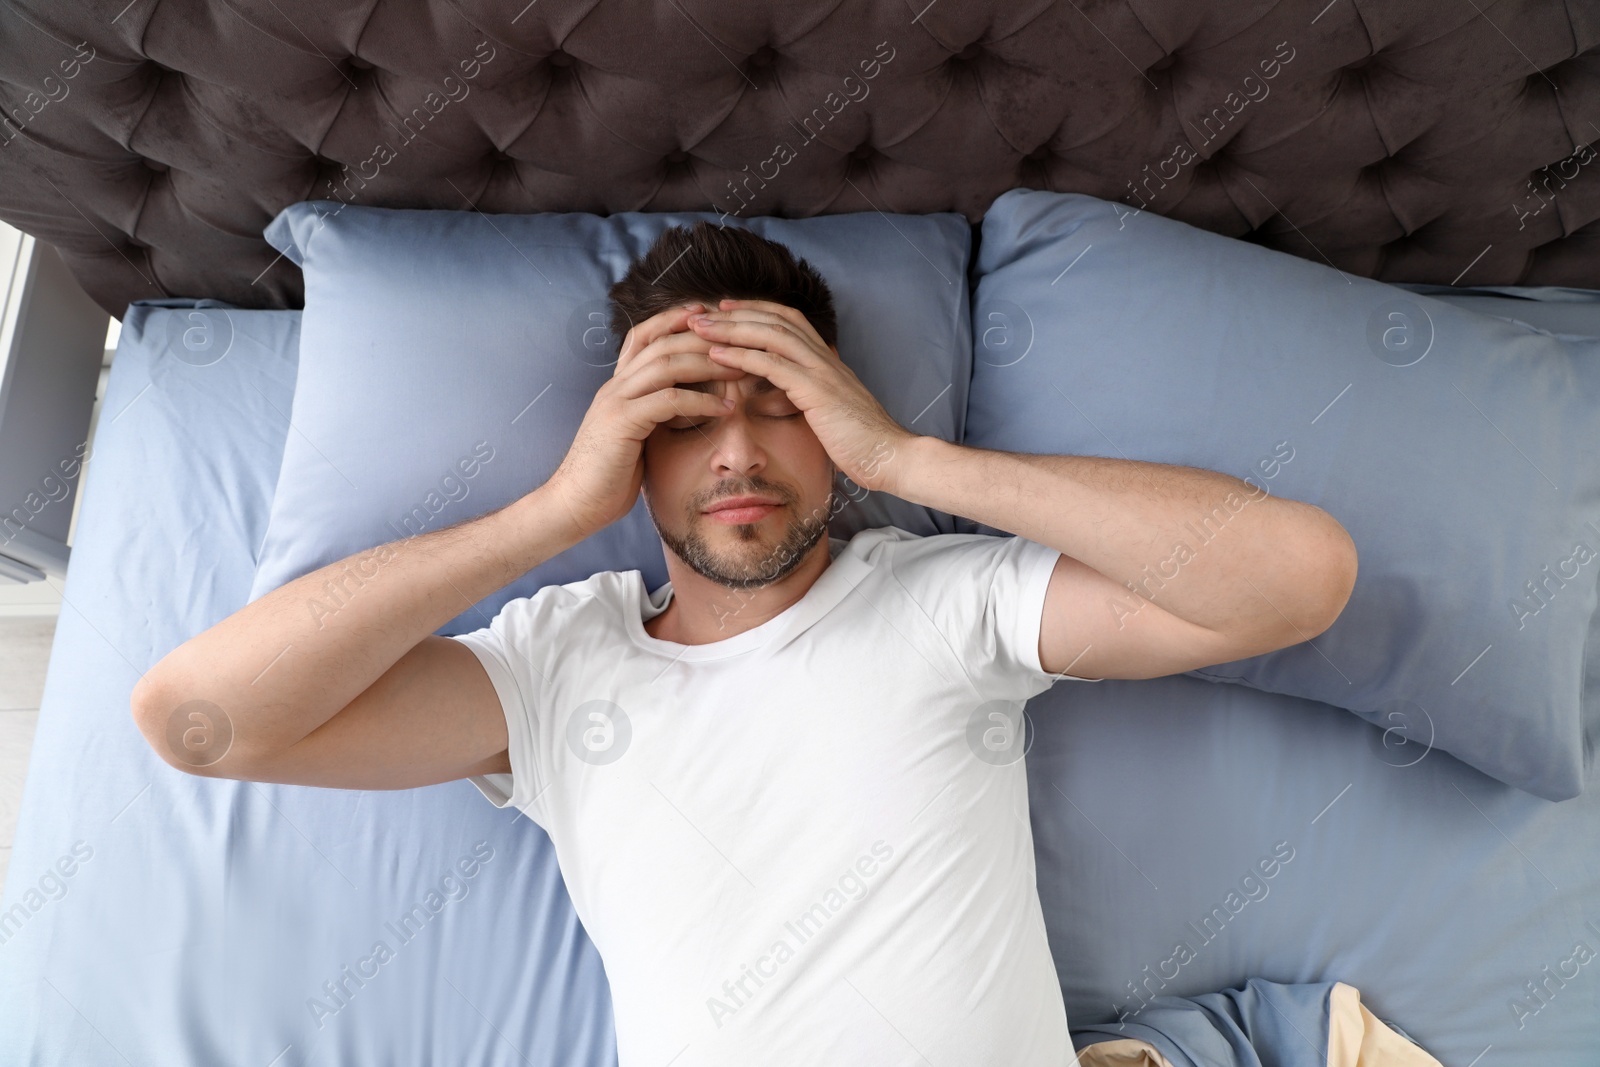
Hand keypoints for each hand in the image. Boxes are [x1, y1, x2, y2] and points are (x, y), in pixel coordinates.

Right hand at [544, 302, 745, 536]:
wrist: (574, 505)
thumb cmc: (608, 477)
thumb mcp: (635, 437)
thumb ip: (654, 415)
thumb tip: (687, 408)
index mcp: (617, 386)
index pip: (644, 336)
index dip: (674, 319)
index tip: (708, 314)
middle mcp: (615, 386)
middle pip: (662, 342)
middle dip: (703, 337)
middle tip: (741, 340)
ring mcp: (616, 402)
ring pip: (666, 364)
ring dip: (708, 363)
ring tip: (741, 368)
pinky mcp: (622, 423)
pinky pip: (668, 400)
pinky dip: (701, 400)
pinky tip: (725, 407)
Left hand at [686, 299, 914, 493]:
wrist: (891, 457)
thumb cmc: (863, 443)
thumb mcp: (834, 411)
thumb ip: (816, 395)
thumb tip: (799, 393)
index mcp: (827, 360)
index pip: (788, 320)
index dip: (755, 310)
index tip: (726, 309)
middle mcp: (824, 358)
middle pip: (774, 319)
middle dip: (735, 312)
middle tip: (699, 311)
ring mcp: (821, 371)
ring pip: (770, 334)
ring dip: (731, 327)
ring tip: (699, 326)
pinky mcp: (816, 391)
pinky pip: (772, 365)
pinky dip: (741, 355)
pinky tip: (716, 355)